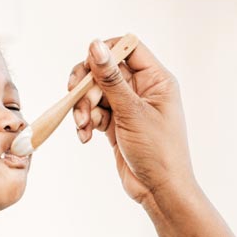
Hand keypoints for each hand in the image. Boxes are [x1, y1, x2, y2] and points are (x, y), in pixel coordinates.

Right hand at [68, 38, 195, 206]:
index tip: (89, 68)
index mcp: (157, 80)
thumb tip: (95, 45)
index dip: (105, 52)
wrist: (159, 190)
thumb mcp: (132, 112)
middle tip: (77, 99)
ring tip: (83, 126)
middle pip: (105, 69)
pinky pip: (94, 112)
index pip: (128, 47)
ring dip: (83, 107)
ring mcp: (129, 106)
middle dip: (87, 85)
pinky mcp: (117, 123)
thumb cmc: (158, 152)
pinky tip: (86, 136)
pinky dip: (86, 121)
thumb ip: (111, 79)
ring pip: (95, 92)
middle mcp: (143, 89)